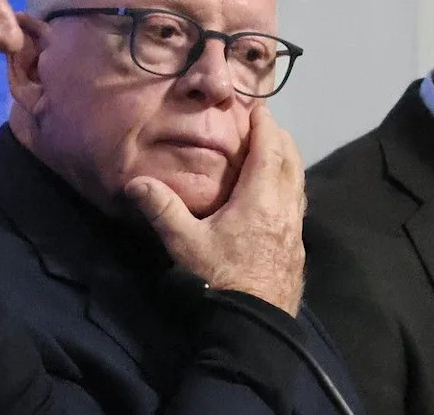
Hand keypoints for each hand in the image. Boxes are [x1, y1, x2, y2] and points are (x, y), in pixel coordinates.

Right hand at [124, 106, 305, 314]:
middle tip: (266, 123)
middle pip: (290, 160)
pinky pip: (299, 201)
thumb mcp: (185, 244)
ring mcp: (295, 227)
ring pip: (299, 181)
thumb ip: (162, 209)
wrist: (255, 325)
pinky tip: (279, 193)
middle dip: (279, 137)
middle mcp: (285, 206)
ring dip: (288, 160)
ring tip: (274, 151)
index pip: (269, 149)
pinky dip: (291, 183)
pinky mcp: (297, 244)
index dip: (264, 126)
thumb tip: (135, 182)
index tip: (259, 108)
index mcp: (261, 198)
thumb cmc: (220, 280)